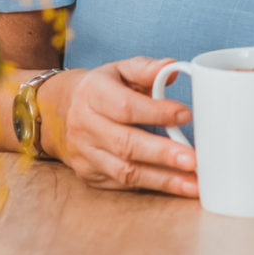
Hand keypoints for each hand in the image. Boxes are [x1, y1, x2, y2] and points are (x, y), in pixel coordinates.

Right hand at [38, 58, 197, 196]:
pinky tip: (176, 187)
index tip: (186, 115)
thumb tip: (171, 68)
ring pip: (125, 171)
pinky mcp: (90, 175)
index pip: (126, 107)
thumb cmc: (101, 89)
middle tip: (194, 160)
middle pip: (126, 144)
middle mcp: (85, 126)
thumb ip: (146, 69)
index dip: (157, 112)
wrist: (59, 111)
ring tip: (193, 184)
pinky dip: (151, 186)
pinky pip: (122, 184)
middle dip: (162, 154)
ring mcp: (86, 154)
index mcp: (94, 94)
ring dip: (162, 180)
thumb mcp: (120, 70)